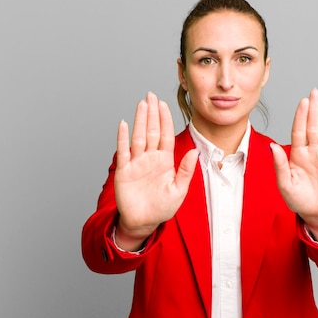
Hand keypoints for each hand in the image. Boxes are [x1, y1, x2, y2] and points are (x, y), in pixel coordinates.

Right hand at [114, 92, 197, 248]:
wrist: (144, 222)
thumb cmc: (162, 208)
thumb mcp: (179, 190)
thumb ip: (185, 171)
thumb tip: (194, 151)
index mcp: (164, 161)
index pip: (165, 135)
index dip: (165, 119)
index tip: (164, 104)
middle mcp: (150, 158)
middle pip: (151, 131)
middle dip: (152, 113)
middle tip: (151, 95)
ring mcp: (136, 163)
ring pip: (138, 137)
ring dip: (140, 120)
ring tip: (141, 104)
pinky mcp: (124, 171)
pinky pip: (124, 151)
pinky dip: (123, 138)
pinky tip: (124, 124)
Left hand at [270, 88, 317, 242]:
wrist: (315, 213)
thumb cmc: (297, 199)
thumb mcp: (284, 184)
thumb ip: (279, 165)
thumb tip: (272, 146)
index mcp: (297, 155)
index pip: (299, 131)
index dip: (301, 116)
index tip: (303, 102)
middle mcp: (312, 152)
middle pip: (313, 127)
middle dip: (314, 109)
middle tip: (315, 92)